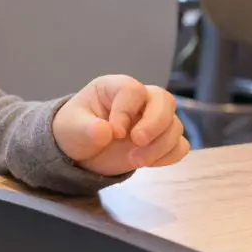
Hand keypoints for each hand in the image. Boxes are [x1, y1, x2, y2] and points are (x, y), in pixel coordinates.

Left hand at [52, 75, 189, 175]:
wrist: (81, 151)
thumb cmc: (75, 130)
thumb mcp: (71, 129)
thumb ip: (86, 130)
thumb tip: (105, 131)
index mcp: (114, 88)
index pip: (132, 90)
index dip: (127, 111)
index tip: (114, 133)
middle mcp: (139, 100)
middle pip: (164, 100)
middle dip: (155, 124)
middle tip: (137, 142)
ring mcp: (153, 119)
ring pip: (175, 125)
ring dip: (159, 146)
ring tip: (134, 161)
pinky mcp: (161, 140)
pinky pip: (180, 145)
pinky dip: (168, 156)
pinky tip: (147, 163)